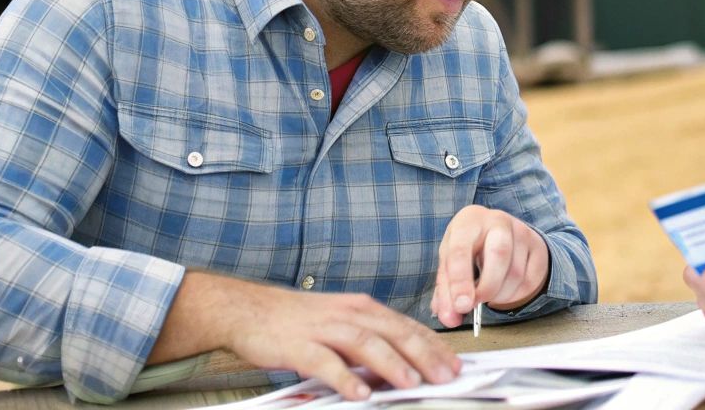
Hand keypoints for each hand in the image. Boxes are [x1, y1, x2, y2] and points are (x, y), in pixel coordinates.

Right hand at [155, 272, 459, 400]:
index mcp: (362, 308)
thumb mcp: (340, 323)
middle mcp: (348, 314)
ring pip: (365, 344)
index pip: (406, 327)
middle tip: (447, 376)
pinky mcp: (299, 345)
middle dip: (424, 355)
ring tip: (411, 384)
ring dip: (391, 364)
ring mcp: (324, 328)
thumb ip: (369, 341)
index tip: (455, 363)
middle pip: (393, 333)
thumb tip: (403, 364)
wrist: (249, 310)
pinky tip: (358, 394)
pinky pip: (325, 363)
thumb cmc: (297, 321)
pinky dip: (344, 378)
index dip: (433, 346)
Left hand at [432, 205, 550, 326]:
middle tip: (474, 305)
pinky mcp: (538, 248)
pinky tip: (503, 290)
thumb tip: (450, 319)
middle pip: (499, 254)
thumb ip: (446, 293)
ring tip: (487, 295)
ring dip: (499, 295)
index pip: (461, 250)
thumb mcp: (450, 264)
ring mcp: (522, 232)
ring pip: (516, 273)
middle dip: (487, 287)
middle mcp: (498, 220)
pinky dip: (513, 295)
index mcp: (469, 221)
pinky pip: (529, 281)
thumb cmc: (468, 249)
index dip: (460, 281)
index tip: (461, 306)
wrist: (497, 234)